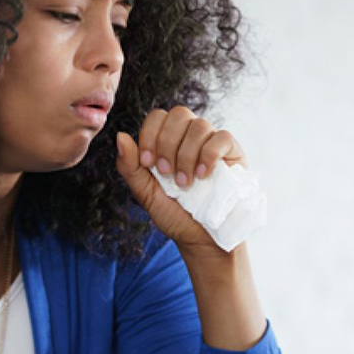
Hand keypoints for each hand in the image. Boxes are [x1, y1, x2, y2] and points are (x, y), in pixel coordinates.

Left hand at [115, 107, 246, 252]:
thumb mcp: (146, 193)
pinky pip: (222, 137)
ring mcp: (212, 142)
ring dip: (186, 155)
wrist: (201, 239)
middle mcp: (190, 136)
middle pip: (179, 114)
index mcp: (168, 141)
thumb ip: (130, 167)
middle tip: (166, 173)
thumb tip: (120, 136)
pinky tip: (203, 176)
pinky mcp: (232, 152)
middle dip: (167, 143)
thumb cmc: (174, 214)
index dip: (150, 134)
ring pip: (199, 125)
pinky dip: (209, 155)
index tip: (148, 163)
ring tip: (185, 183)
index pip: (157, 116)